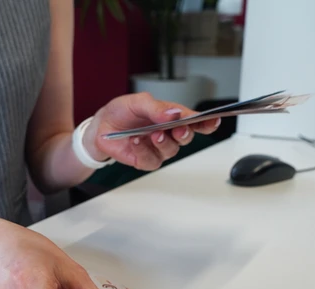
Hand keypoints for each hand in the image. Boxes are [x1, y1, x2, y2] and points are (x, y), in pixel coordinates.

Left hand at [83, 92, 220, 170]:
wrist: (101, 127)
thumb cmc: (121, 112)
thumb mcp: (137, 102)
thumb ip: (156, 107)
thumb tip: (174, 113)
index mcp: (172, 117)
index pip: (195, 121)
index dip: (207, 122)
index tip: (213, 120)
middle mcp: (169, 134)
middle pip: (187, 137)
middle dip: (184, 133)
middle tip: (178, 129)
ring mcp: (158, 149)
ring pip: (171, 150)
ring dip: (163, 142)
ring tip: (152, 134)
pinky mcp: (146, 160)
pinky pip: (151, 160)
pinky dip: (143, 150)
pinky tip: (135, 141)